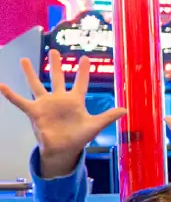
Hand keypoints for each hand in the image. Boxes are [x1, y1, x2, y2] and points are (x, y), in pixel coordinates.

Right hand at [0, 50, 125, 178]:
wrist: (63, 151)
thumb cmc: (78, 138)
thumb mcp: (95, 126)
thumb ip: (108, 116)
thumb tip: (126, 110)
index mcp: (75, 102)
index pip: (81, 83)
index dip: (83, 71)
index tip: (86, 58)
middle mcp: (59, 100)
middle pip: (57, 78)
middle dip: (56, 65)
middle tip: (54, 50)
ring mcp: (46, 105)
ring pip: (36, 85)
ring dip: (30, 73)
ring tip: (23, 59)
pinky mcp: (35, 112)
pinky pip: (20, 102)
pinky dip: (10, 94)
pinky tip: (1, 85)